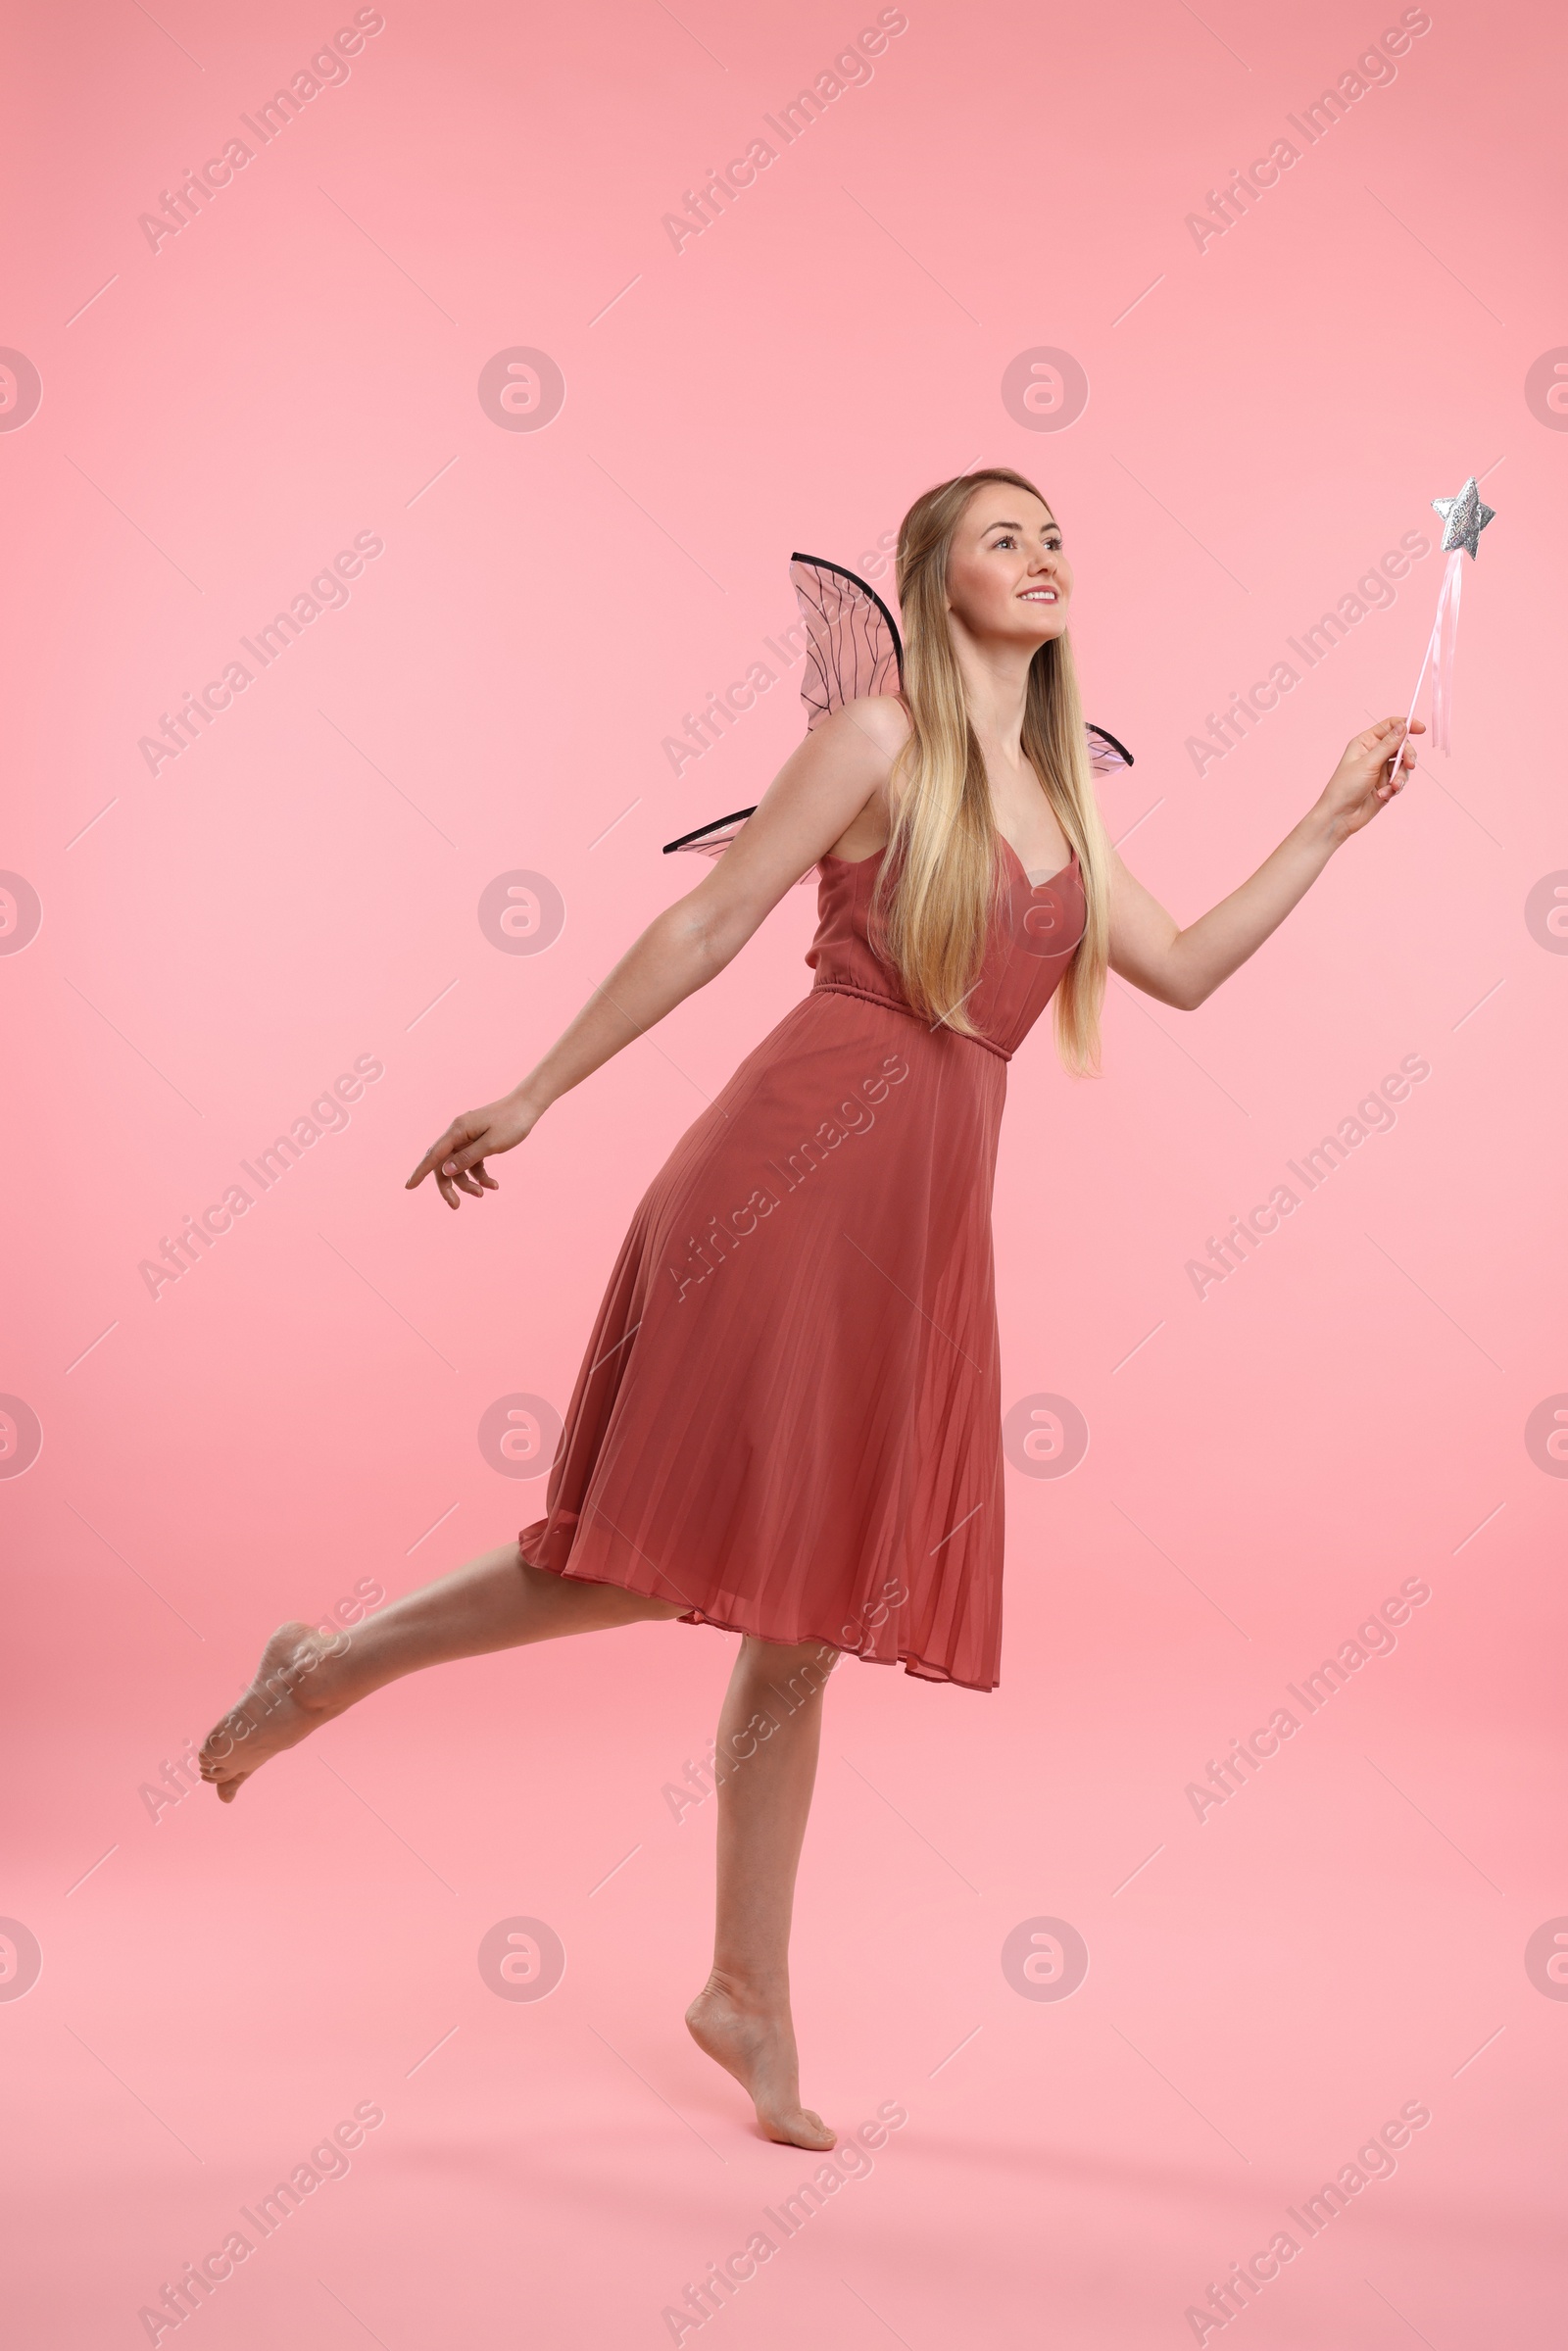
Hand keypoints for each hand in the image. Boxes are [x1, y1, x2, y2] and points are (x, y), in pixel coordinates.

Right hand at [405, 1092, 539, 1210]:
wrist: (527, 1106)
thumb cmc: (511, 1122)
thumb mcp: (492, 1144)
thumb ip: (468, 1158)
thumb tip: (445, 1171)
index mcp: (458, 1131)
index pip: (434, 1155)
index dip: (420, 1172)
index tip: (408, 1187)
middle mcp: (459, 1133)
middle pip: (444, 1164)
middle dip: (448, 1186)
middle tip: (456, 1206)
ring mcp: (468, 1138)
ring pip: (459, 1166)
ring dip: (469, 1183)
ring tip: (485, 1193)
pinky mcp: (478, 1142)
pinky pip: (473, 1162)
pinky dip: (480, 1175)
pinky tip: (494, 1185)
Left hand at [1317, 715, 1424, 842]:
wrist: (1340, 817)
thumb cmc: (1346, 787)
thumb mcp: (1368, 763)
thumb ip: (1388, 745)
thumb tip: (1403, 726)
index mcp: (1366, 742)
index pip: (1390, 726)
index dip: (1406, 725)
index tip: (1421, 729)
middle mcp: (1374, 753)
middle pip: (1402, 746)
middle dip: (1408, 755)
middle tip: (1410, 765)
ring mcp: (1381, 769)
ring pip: (1403, 765)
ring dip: (1401, 776)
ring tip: (1393, 787)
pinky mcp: (1386, 784)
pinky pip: (1400, 781)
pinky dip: (1395, 788)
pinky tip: (1383, 795)